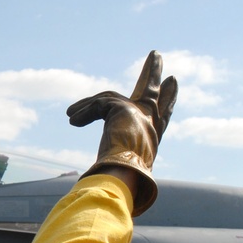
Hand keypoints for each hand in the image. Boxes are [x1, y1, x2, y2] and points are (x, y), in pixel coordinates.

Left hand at [66, 50, 177, 214]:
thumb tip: (89, 187)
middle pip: (152, 95)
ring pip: (112, 99)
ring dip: (87, 107)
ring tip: (71, 113)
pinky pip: (97, 106)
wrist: (126, 178)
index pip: (162, 117)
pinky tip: (70, 123)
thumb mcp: (117, 173)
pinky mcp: (123, 108)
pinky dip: (82, 115)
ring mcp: (139, 115)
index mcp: (152, 139)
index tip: (173, 83)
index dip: (168, 102)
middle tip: (156, 55)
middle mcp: (150, 125)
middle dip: (152, 74)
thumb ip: (109, 171)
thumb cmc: (122, 182)